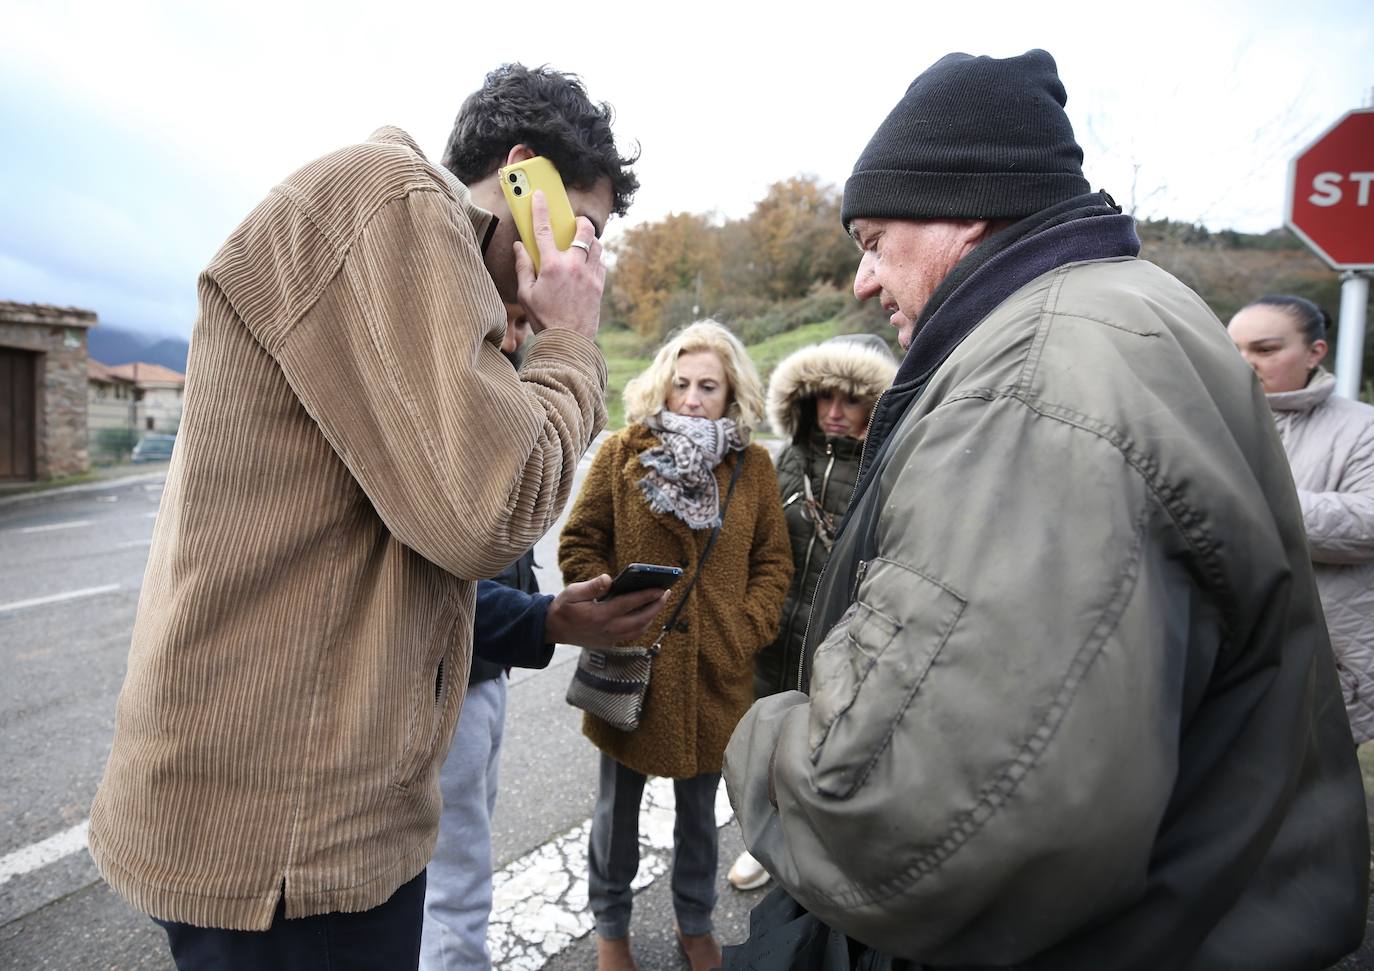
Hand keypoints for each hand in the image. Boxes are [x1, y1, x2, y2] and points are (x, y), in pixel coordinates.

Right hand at [514, 190, 604, 341]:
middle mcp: (573, 266)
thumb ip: (523, 267)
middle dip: (580, 222)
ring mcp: (590, 275)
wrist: (568, 342)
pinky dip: (595, 258)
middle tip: (575, 223)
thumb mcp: (526, 294)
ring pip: (597, 245)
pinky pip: (601, 262)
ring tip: (581, 244)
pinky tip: (587, 263)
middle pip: (583, 231)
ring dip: (590, 240)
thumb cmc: (543, 319)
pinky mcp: (599, 285)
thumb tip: (520, 247)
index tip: (540, 195)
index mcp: (551, 266)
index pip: (543, 230)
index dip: (540, 209)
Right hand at [545, 575, 668, 647]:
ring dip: (652, 617)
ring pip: (638, 630)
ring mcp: (609, 638)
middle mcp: (607, 629)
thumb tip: (609, 578)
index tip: (661, 588)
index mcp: (599, 615)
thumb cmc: (563, 607)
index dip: (647, 596)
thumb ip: (591, 587)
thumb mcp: (571, 592)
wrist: (552, 630)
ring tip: (659, 602)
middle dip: (656, 607)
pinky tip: (647, 614)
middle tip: (666, 593)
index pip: (629, 604)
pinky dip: (642, 625)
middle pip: (640, 620)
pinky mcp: (609, 643)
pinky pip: (631, 636)